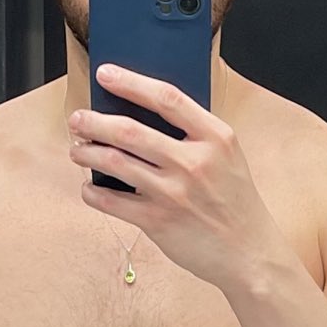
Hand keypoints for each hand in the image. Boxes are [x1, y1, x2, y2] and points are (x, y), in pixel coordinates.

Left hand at [70, 63, 288, 292]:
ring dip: (87, 153)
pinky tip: (89, 187)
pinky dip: (92, 192)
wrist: (249, 253)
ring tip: (77, 149)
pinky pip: (112, 202)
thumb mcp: (227, 156)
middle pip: (130, 131)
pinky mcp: (158, 222)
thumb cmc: (235, 201)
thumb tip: (145, 113)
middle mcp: (194, 162)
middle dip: (94, 122)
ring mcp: (174, 193)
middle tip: (77, 119)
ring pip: (115, 163)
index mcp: (215, 137)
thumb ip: (195, 134)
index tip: (106, 73)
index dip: (131, 83)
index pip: (167, 98)